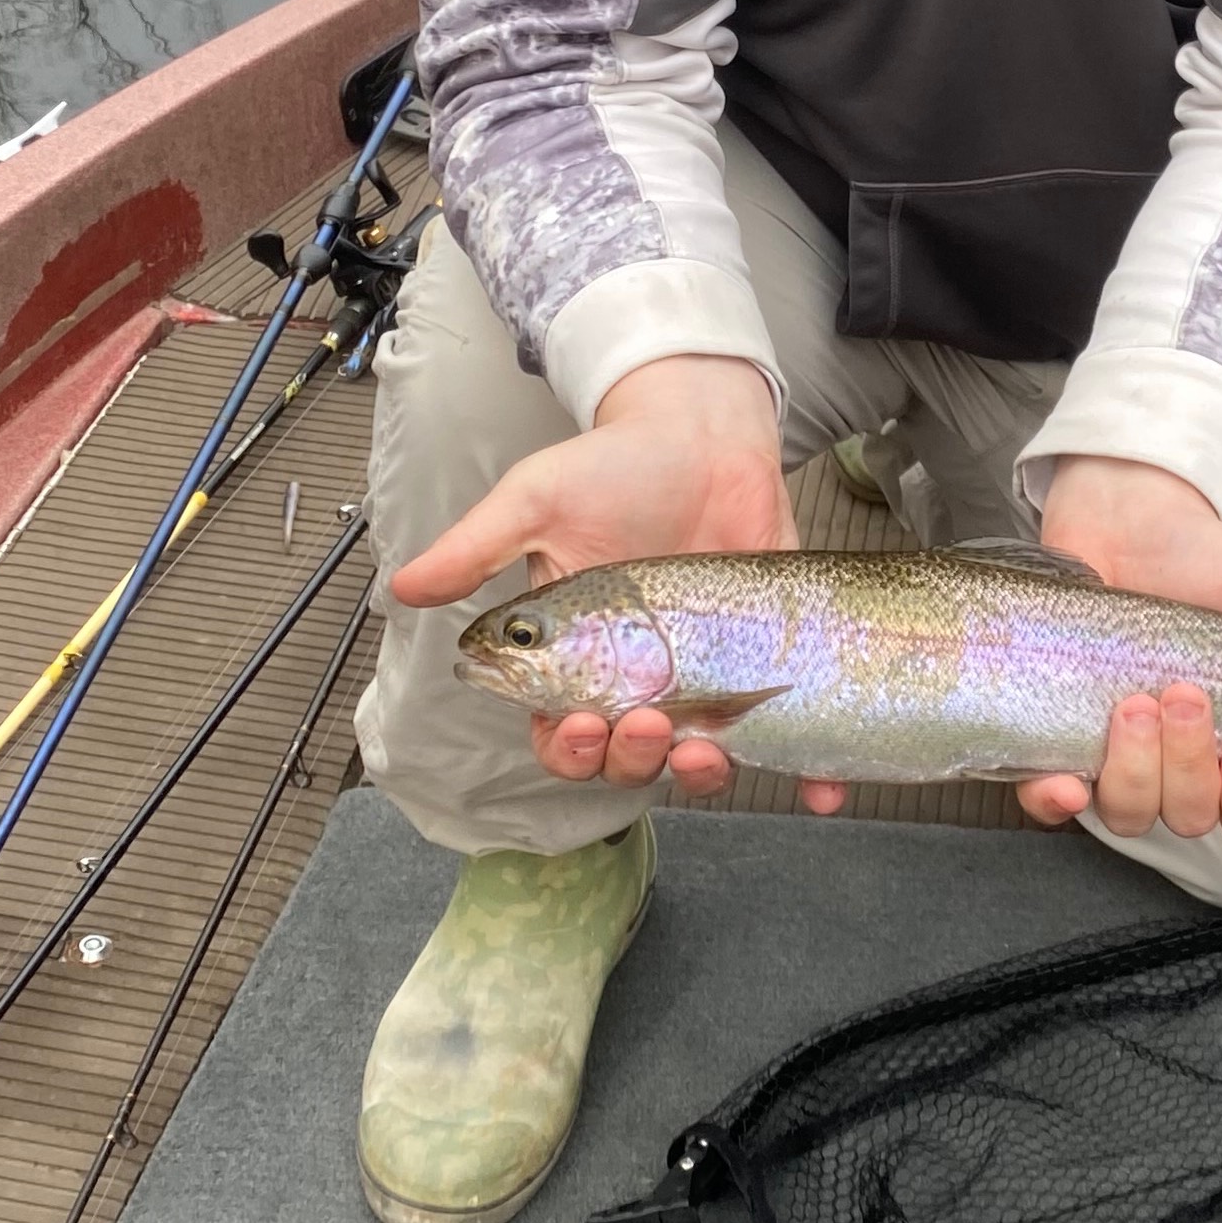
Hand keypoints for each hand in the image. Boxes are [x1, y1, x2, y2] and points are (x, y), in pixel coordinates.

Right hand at [390, 355, 816, 802]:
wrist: (706, 431)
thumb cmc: (615, 465)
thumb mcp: (536, 500)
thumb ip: (475, 549)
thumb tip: (400, 588)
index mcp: (579, 659)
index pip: (562, 735)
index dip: (568, 751)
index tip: (583, 727)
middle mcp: (639, 681)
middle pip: (627, 760)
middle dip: (633, 760)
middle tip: (647, 723)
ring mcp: (706, 680)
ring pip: (697, 761)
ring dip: (700, 777)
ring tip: (706, 749)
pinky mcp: (768, 669)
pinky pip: (787, 738)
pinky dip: (808, 776)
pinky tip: (821, 791)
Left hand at [1018, 456, 1221, 844]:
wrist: (1119, 516)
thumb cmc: (1195, 556)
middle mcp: (1182, 760)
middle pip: (1193, 818)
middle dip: (1190, 766)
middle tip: (1183, 694)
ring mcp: (1119, 756)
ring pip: (1131, 815)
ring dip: (1135, 771)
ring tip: (1133, 704)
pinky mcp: (1059, 743)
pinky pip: (1053, 803)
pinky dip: (1056, 802)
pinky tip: (1064, 782)